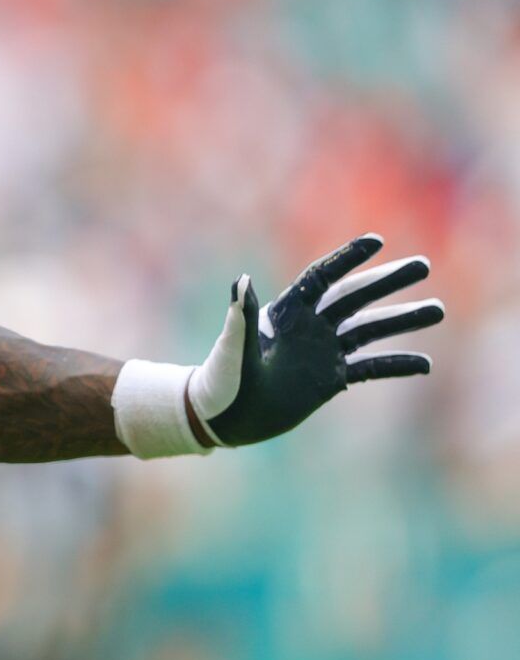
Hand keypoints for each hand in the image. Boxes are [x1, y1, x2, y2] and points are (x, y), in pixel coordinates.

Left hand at [186, 234, 444, 446]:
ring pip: (370, 329)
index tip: (377, 242)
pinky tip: (425, 364)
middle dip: (387, 282)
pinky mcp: (330, 378)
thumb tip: (242, 279)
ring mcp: (323, 351)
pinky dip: (395, 365)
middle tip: (422, 266)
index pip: (322, 278)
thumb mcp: (233, 348)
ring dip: (402, 320)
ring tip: (437, 310)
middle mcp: (309, 327)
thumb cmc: (222, 380)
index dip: (347, 259)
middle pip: (354, 298)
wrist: (222, 417)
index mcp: (285, 313)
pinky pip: (370, 368)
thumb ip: (242, 316)